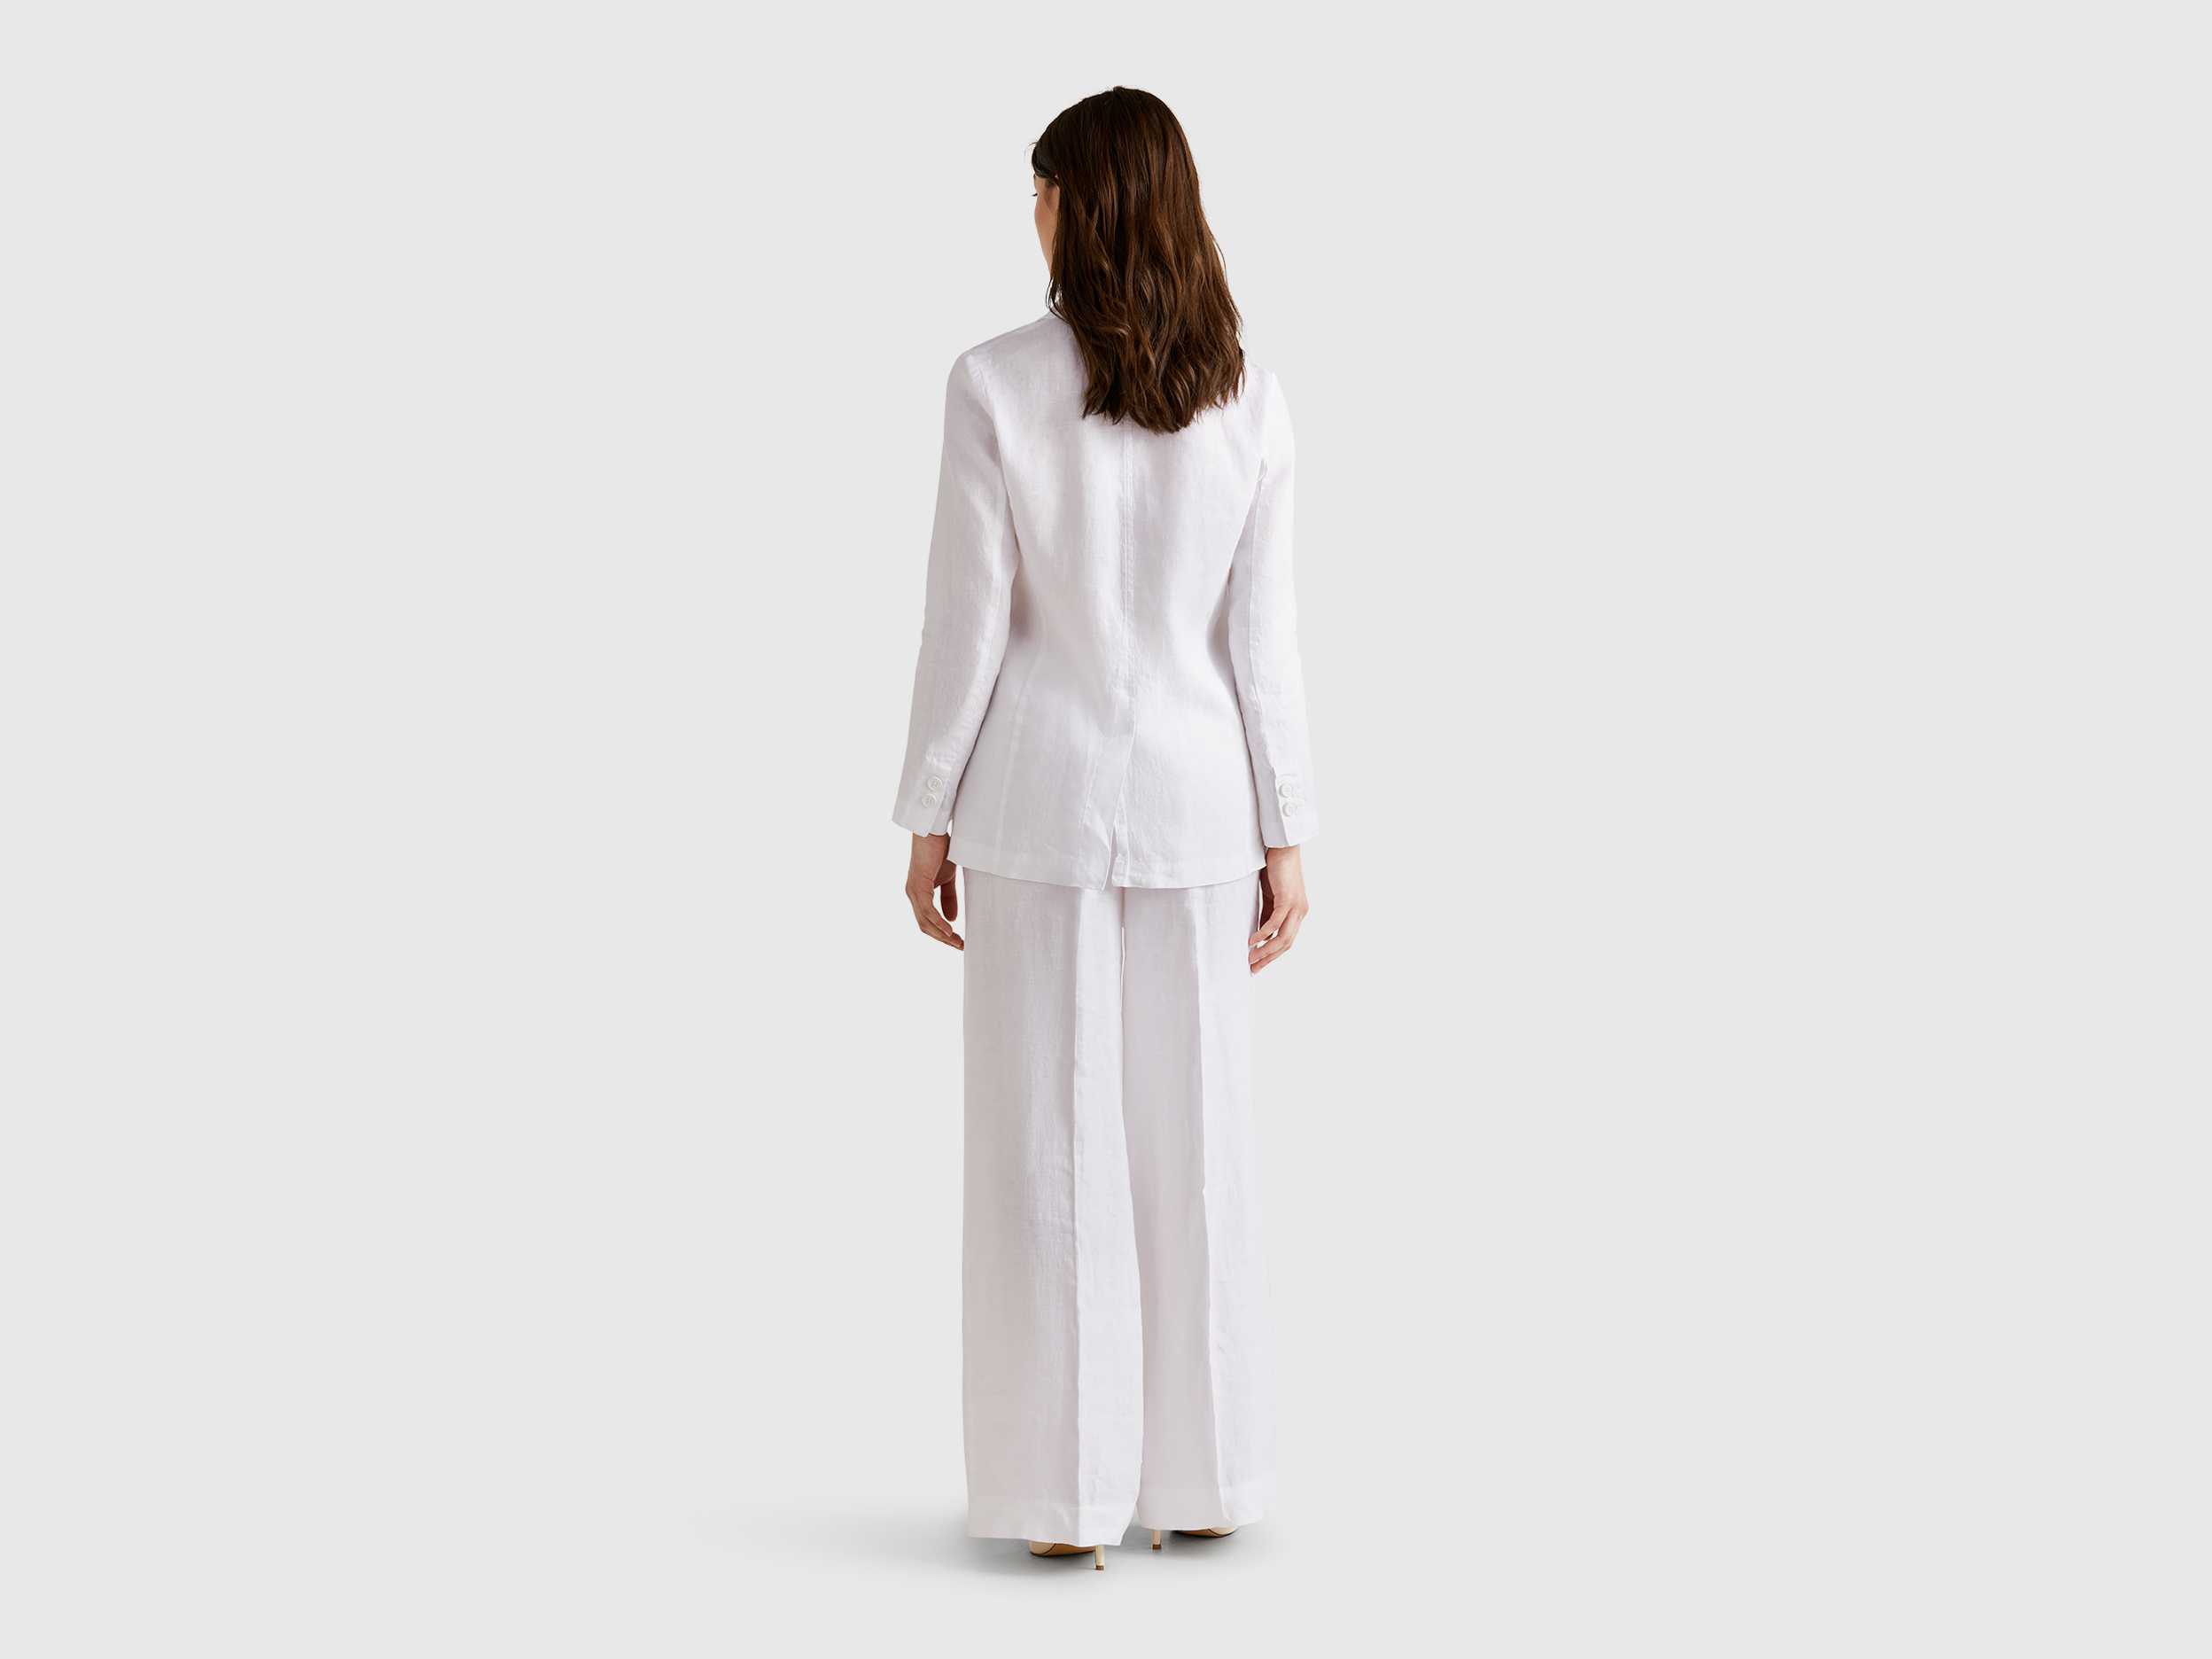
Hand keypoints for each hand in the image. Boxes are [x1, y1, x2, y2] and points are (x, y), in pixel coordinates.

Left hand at [906, 833, 961, 949]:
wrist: (934, 831)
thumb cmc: (940, 850)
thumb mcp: (948, 878)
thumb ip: (949, 898)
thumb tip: (952, 919)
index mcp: (919, 894)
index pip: (927, 921)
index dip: (941, 934)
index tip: (957, 942)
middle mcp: (913, 895)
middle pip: (925, 926)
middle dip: (943, 939)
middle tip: (960, 946)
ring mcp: (913, 891)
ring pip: (925, 921)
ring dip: (942, 934)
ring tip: (957, 942)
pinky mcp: (918, 885)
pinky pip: (927, 910)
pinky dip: (938, 922)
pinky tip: (949, 930)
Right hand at [1248, 845, 1308, 972]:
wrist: (1282, 848)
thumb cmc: (1275, 869)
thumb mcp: (1271, 897)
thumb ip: (1268, 914)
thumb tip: (1262, 933)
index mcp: (1297, 913)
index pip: (1287, 940)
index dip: (1273, 954)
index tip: (1259, 963)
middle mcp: (1301, 912)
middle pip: (1286, 943)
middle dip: (1269, 958)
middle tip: (1253, 968)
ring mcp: (1296, 907)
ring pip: (1283, 937)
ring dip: (1266, 950)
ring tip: (1251, 958)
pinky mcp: (1288, 899)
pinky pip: (1275, 922)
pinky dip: (1263, 933)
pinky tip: (1253, 940)